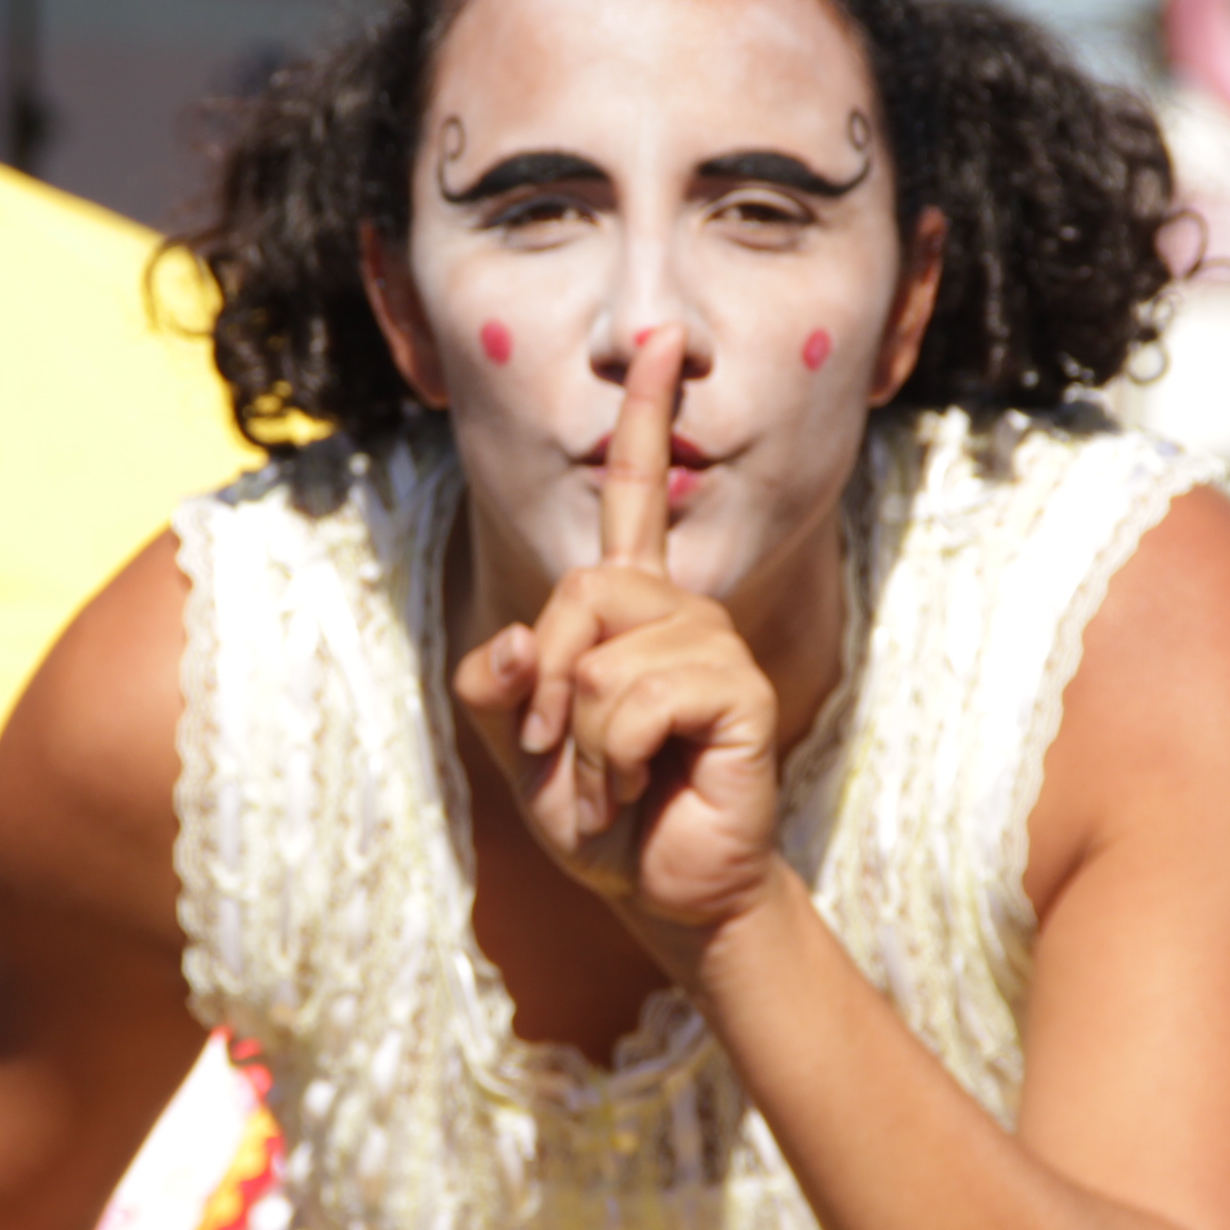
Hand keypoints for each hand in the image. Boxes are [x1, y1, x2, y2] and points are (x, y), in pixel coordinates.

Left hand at [454, 329, 787, 939]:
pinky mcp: (737, 695)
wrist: (662, 890)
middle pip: (581, 592)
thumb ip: (492, 681)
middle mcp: (680, 611)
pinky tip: (644, 783)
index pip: (640, 492)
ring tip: (614, 779)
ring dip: (582, 739)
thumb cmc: (599, 814)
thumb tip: (520, 638)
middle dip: (545, 683)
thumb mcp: (516, 744)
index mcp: (632, 606)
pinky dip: (614, 757)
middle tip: (562, 751)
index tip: (661, 338)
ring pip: (600, 658)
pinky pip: (637, 698)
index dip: (649, 415)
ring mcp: (714, 648)